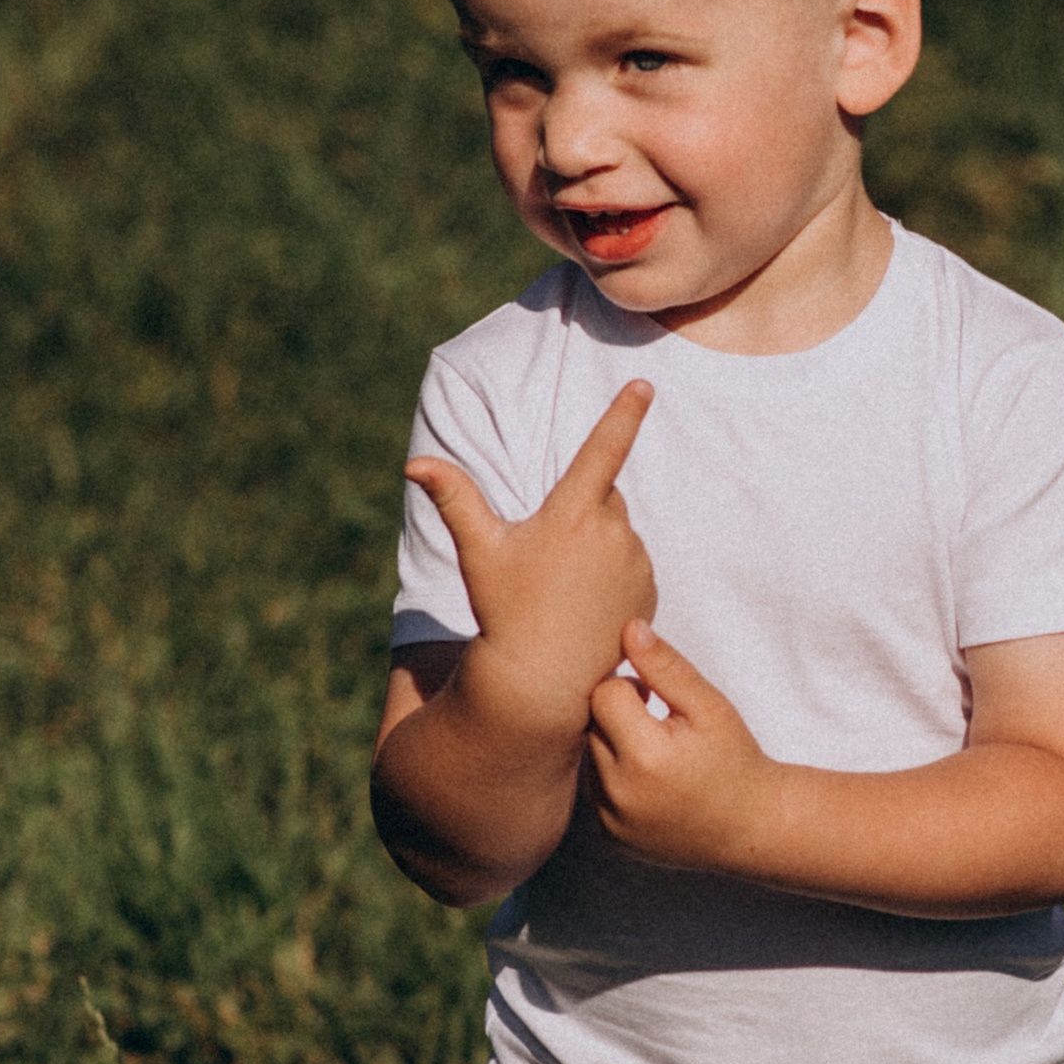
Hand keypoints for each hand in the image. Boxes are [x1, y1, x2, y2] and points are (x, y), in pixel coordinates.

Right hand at [405, 381, 656, 734]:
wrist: (544, 679)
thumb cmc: (505, 610)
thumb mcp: (479, 550)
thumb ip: (453, 498)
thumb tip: (414, 463)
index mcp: (573, 512)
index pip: (604, 448)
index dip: (624, 412)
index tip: (644, 383)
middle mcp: (612, 532)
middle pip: (604, 495)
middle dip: (581, 510)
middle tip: (547, 556)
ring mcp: (635, 563)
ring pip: (617, 531)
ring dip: (595, 544)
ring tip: (564, 587)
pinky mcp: (649, 590)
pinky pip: (632, 564)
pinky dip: (613, 575)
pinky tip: (587, 605)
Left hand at [585, 619, 786, 873]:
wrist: (752, 828)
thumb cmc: (734, 759)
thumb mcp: (709, 706)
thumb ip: (666, 666)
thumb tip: (627, 628)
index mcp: (646, 756)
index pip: (604, 694)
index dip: (630, 687)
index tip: (654, 697)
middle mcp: (621, 794)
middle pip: (591, 726)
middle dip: (619, 717)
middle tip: (658, 723)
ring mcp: (613, 821)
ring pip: (590, 758)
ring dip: (614, 747)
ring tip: (656, 754)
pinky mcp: (611, 837)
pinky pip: (595, 791)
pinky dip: (615, 779)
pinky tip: (650, 781)